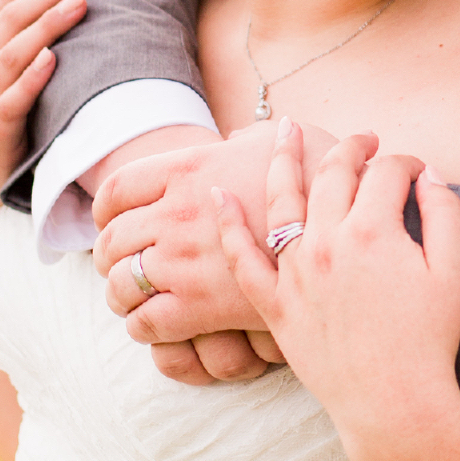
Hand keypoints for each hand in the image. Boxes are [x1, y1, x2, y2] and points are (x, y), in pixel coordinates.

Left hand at [93, 121, 338, 372]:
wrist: (354, 228)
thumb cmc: (324, 179)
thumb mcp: (280, 142)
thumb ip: (248, 139)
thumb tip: (237, 136)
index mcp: (191, 169)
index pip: (115, 189)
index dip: (105, 210)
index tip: (114, 222)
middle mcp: (180, 214)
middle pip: (111, 239)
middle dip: (110, 255)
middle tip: (122, 264)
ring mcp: (187, 262)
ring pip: (120, 283)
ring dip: (120, 292)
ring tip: (134, 296)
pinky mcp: (203, 307)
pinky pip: (145, 321)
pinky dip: (140, 324)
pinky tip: (155, 322)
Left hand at [214, 123, 459, 448]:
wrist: (394, 402)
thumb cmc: (430, 339)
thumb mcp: (454, 271)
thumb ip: (445, 213)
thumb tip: (429, 175)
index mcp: (374, 231)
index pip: (387, 173)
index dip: (406, 163)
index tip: (418, 171)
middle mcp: (327, 243)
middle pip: (333, 175)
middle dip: (352, 149)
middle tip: (365, 139)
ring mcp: (296, 273)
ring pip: (282, 200)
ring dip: (283, 159)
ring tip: (286, 130)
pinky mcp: (276, 304)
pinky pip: (243, 259)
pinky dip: (228, 226)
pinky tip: (218, 196)